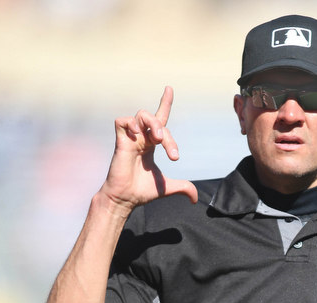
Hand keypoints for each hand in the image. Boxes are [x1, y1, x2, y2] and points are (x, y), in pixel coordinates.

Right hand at [99, 86, 198, 213]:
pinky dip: (132, 123)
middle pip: (157, 120)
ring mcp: (130, 139)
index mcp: (151, 144)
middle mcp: (141, 138)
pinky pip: (122, 121)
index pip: (159, 119)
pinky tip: (139, 135)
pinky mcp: (120, 142)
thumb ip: (183, 187)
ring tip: (159, 141)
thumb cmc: (141, 191)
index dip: (165, 103)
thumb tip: (195, 199)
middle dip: (168, 135)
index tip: (169, 89)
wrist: (125, 200)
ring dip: (154, 124)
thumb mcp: (167, 187)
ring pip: (142, 115)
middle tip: (173, 154)